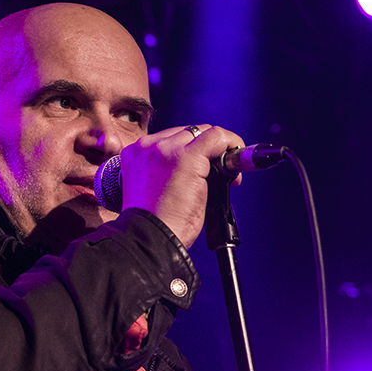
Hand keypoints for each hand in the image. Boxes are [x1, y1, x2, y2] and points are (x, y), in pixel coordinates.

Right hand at [119, 124, 244, 248]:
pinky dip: (231, 145)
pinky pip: (216, 137)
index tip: (201, 169)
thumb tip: (199, 165)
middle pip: (187, 133)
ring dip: (218, 150)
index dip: (191, 150)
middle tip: (217, 175)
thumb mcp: (152, 189)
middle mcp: (148, 146)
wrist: (150, 238)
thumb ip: (167, 170)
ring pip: (202, 132)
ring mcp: (166, 150)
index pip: (171, 138)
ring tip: (226, 174)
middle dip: (206, 150)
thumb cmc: (154, 224)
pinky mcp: (186, 157)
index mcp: (136, 153)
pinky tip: (235, 161)